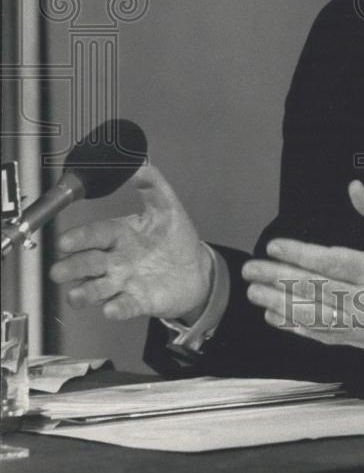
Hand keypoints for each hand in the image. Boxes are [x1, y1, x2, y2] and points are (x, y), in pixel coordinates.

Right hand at [49, 165, 210, 320]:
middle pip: (88, 263)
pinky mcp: (138, 301)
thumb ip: (151, 184)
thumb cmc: (175, 239)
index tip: (64, 242)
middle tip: (58, 271)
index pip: (95, 234)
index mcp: (120, 234)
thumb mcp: (166, 206)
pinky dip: (117, 308)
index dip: (80, 238)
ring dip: (85, 292)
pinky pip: (124, 306)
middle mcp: (117, 260)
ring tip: (76, 295)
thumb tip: (137, 164)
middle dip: (72, 267)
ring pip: (98, 288)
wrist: (195, 269)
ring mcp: (125, 282)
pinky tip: (111, 308)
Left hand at [242, 180, 363, 359]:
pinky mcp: (352, 338)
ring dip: (278, 302)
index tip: (274, 246)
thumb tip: (354, 187)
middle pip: (313, 287)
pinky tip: (273, 315)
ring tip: (253, 292)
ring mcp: (355, 322)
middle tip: (250, 269)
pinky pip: (318, 333)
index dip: (300, 254)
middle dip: (277, 277)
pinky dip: (293, 325)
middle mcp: (362, 299)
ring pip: (310, 313)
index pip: (330, 261)